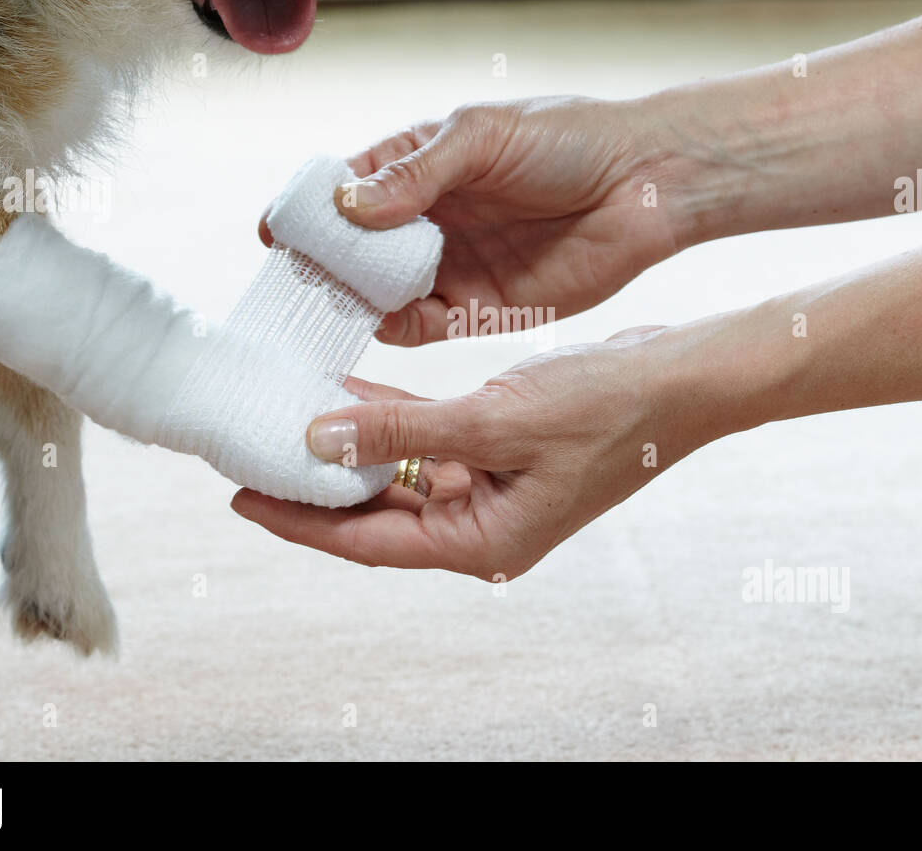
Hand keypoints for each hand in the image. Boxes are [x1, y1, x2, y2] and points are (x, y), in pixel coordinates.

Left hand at [231, 325, 707, 578]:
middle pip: (379, 514)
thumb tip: (316, 440)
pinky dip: (394, 424)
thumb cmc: (605, 407)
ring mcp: (496, 494)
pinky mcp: (505, 458)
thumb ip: (400, 430)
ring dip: (353, 449)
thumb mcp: (492, 419)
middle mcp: (485, 527)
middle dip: (318, 485)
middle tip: (254, 453)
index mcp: (484, 543)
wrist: (680, 379)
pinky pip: (431, 448)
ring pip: (401, 478)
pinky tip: (355, 393)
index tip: (241, 496)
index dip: (302, 522)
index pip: (370, 542)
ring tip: (291, 417)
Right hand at [260, 96, 701, 345]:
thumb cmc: (568, 139)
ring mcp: (449, 266)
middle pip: (351, 251)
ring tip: (328, 312)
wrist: (644, 184)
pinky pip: (422, 326)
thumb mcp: (483, 137)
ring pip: (379, 294)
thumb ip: (416, 174)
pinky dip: (395, 330)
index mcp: (416, 166)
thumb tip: (345, 207)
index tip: (277, 234)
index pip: (341, 191)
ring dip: (353, 303)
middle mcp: (424, 220)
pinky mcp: (480, 310)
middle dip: (320, 267)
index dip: (306, 212)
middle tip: (293, 286)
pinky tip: (382, 325)